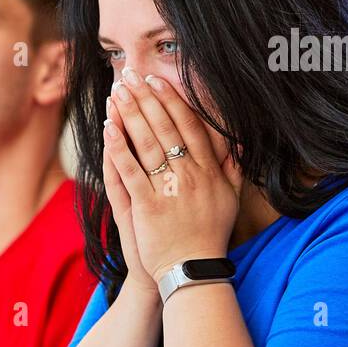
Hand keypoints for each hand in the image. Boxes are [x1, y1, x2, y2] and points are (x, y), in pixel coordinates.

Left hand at [102, 68, 240, 281]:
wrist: (192, 270)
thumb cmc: (209, 234)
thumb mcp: (231, 199)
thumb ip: (233, 168)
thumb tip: (238, 142)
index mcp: (210, 172)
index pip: (190, 127)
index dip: (172, 102)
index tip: (158, 81)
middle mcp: (191, 176)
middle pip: (166, 129)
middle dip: (147, 99)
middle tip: (131, 76)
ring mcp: (169, 190)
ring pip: (148, 144)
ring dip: (131, 114)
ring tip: (117, 91)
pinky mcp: (148, 206)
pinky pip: (131, 171)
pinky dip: (119, 148)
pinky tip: (109, 128)